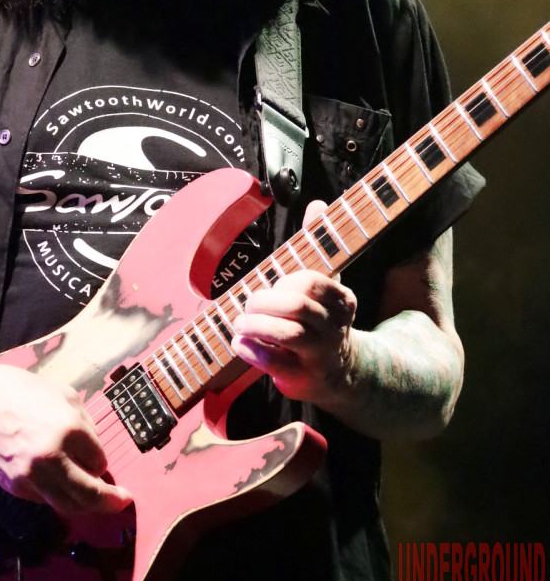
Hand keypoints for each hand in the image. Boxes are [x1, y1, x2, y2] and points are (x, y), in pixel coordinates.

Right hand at [0, 355, 131, 516]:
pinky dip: (58, 496)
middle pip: (90, 494)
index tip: (99, 459)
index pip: (100, 460)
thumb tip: (94, 449)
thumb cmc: (18, 390)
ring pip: (68, 505)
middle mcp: (53, 456)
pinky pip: (45, 499)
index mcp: (69, 429)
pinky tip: (61, 486)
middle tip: (122, 502)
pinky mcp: (15, 487)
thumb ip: (84, 423)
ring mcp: (31, 476)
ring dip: (87, 507)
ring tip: (98, 503)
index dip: (102, 461)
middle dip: (110, 501)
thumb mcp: (63, 394)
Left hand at [231, 201, 356, 406]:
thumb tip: (316, 202)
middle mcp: (336, 328)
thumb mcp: (324, 283)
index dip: (284, 282)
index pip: (311, 282)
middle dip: (265, 302)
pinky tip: (239, 344)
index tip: (273, 286)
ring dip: (257, 326)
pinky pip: (277, 364)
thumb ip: (316, 242)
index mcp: (341, 300)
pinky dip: (253, 352)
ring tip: (239, 324)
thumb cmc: (321, 319)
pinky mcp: (305, 378)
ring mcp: (322, 355)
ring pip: (290, 335)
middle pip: (298, 308)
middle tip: (248, 305)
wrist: (340, 373)